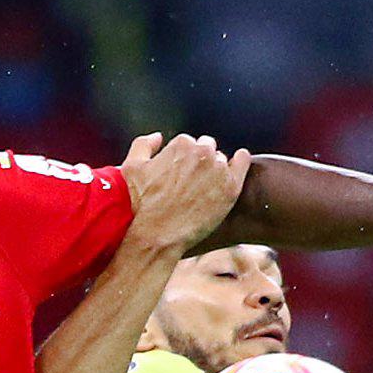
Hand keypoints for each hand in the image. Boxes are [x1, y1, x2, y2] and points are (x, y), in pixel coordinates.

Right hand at [120, 132, 251, 254]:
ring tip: (205, 190)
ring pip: (222, 161)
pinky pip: (242, 164)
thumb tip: (158, 137)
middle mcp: (202, 152)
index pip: (189, 144)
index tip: (179, 175)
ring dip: (215, 170)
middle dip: (200, 162)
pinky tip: (238, 163)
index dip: (183, 160)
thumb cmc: (141, 206)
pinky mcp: (230, 188)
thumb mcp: (131, 168)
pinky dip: (240, 162)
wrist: (157, 236)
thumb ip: (144, 145)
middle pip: (207, 149)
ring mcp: (218, 169)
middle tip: (192, 184)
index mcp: (182, 144)